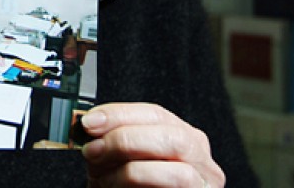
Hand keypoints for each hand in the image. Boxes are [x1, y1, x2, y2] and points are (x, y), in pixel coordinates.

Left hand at [80, 103, 224, 187]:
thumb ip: (111, 141)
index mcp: (183, 137)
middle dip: (126, 140)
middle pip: (172, 137)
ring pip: (178, 172)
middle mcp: (201, 160)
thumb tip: (90, 124)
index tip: (89, 122)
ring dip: (132, 173)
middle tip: (94, 150)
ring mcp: (204, 186)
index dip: (120, 114)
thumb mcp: (119, 160)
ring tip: (103, 178)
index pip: (155, 114)